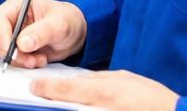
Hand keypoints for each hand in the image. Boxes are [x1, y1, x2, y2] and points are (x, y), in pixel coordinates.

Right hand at [0, 0, 86, 67]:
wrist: (76, 34)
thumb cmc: (68, 20)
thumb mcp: (59, 24)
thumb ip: (41, 32)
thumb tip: (21, 43)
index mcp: (17, 5)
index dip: (1, 36)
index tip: (11, 51)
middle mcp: (11, 18)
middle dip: (9, 51)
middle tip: (29, 60)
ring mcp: (13, 34)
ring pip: (1, 49)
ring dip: (18, 60)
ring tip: (39, 60)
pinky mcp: (17, 48)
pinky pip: (11, 59)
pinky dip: (23, 64)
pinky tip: (39, 60)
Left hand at [29, 70, 178, 110]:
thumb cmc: (152, 98)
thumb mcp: (124, 79)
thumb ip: (97, 79)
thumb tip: (75, 81)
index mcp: (104, 93)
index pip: (65, 90)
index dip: (45, 89)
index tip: (34, 88)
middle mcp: (100, 110)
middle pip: (65, 108)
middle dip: (52, 103)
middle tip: (42, 98)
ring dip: (66, 108)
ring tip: (57, 104)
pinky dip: (80, 110)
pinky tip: (77, 107)